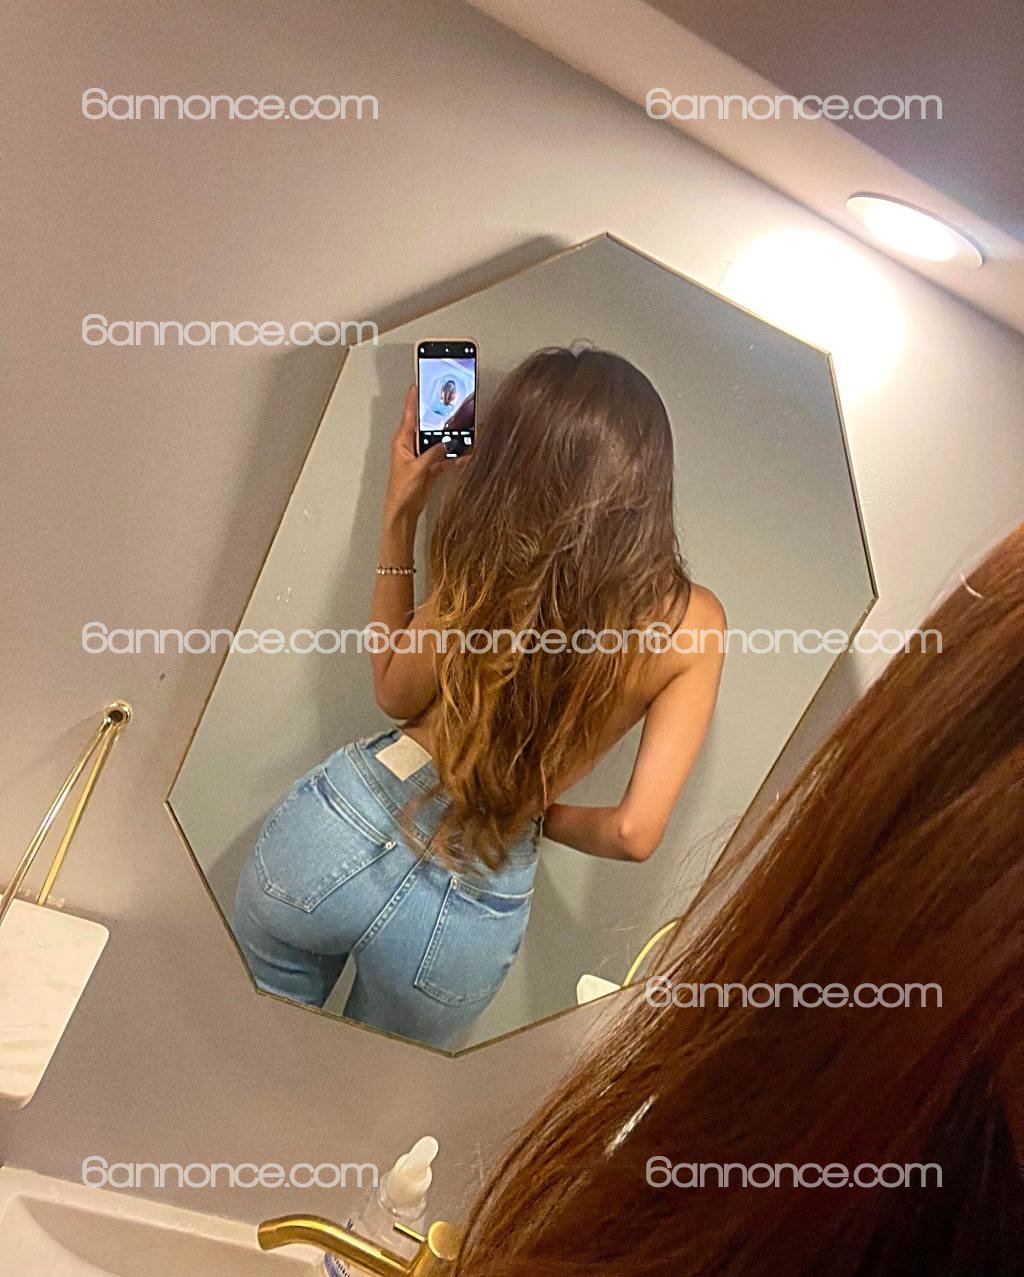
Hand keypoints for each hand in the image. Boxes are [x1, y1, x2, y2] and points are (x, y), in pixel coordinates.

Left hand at [384, 385, 467, 519]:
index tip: (419, 384)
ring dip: (451, 440)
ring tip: (465, 433)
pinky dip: (455, 457)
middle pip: (427, 426)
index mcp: (402, 442)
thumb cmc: (401, 491)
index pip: (409, 414)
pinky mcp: (430, 467)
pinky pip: (445, 458)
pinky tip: (465, 456)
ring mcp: (422, 456)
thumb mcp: (417, 469)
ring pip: (439, 442)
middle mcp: (411, 446)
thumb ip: (432, 455)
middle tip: (451, 407)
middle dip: (440, 419)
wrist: (404, 511)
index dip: (414, 398)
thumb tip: (444, 444)